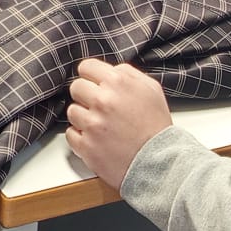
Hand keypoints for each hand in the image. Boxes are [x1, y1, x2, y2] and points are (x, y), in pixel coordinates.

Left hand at [65, 58, 172, 187]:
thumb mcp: (151, 89)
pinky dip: (80, 137)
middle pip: (76, 87)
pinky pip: (70, 134)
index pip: (86, 67)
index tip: (95, 85)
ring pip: (72, 111)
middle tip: (100, 108)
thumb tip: (112, 69)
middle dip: (86, 96)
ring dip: (84, 118)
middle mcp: (103, 101)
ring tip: (102, 126)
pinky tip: (97, 139)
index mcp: (118, 83)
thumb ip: (128, 73)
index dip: (91, 76)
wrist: (160, 163)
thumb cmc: (156, 127)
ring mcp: (92, 124)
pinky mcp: (86, 146)